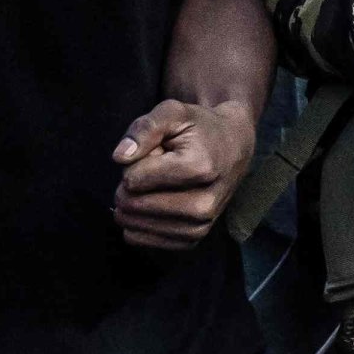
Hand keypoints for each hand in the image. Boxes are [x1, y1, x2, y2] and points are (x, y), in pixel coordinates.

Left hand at [110, 98, 255, 250]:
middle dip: (131, 184)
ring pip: (134, 224)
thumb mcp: (173, 112)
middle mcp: (203, 205)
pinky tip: (153, 204)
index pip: (134, 179)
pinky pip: (140, 239)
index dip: (135, 161)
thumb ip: (144, 128)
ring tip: (159, 185)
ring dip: (135, 203)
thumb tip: (120, 157)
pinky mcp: (191, 242)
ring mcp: (198, 227)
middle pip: (133, 203)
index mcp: (200, 168)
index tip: (156, 152)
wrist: (233, 149)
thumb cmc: (199, 129)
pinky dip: (137, 221)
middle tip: (155, 168)